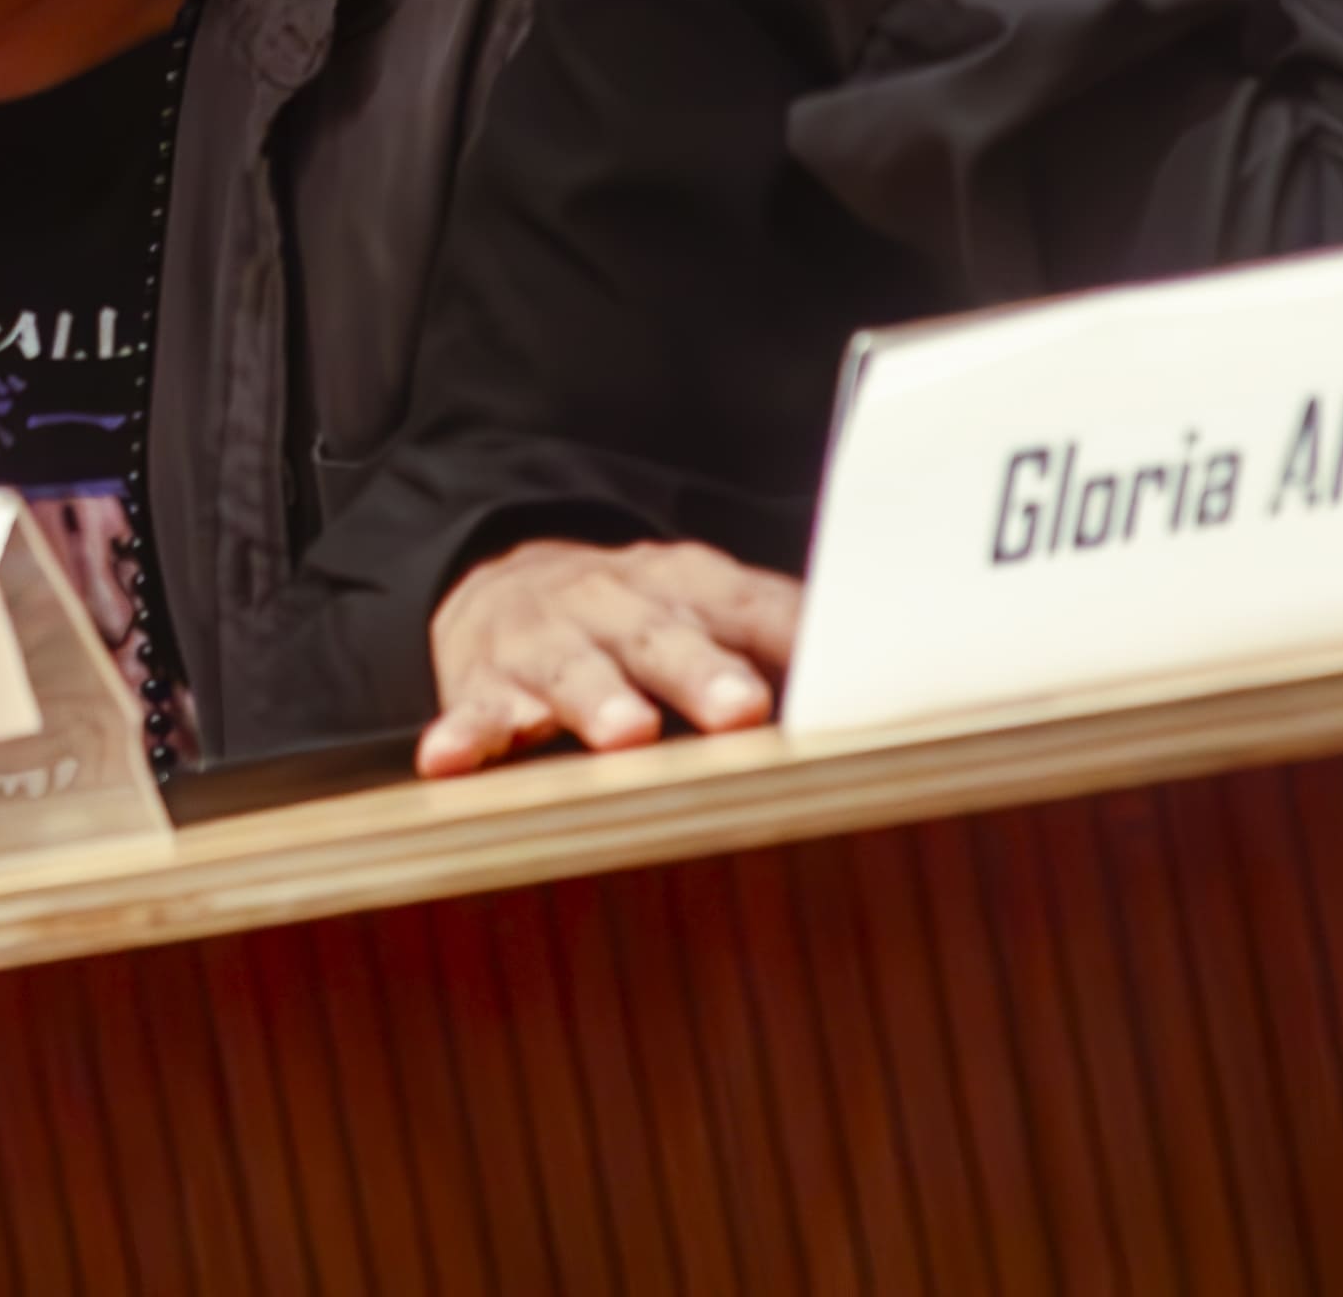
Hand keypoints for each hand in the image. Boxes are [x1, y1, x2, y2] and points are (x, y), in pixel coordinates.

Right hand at [416, 538, 801, 774]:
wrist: (504, 583)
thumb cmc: (638, 620)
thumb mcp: (708, 613)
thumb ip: (783, 644)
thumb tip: (893, 688)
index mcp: (685, 586)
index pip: (745, 603)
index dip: (786, 636)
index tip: (824, 671)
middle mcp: (614, 603)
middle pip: (662, 636)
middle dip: (700, 673)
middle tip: (741, 709)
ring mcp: (545, 640)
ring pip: (572, 667)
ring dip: (597, 699)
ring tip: (623, 733)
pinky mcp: (480, 680)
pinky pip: (471, 709)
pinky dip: (463, 735)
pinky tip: (449, 759)